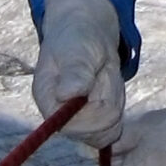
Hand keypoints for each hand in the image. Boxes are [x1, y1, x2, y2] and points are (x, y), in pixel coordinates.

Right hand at [31, 0, 124, 147]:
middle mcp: (59, 118)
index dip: (92, 113)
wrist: (87, 32)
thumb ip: (74, 72)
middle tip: (102, 72)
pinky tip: (109, 85)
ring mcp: (77, 123)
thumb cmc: (77, 38)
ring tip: (104, 75)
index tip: (99, 81)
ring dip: (114, 100)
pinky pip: (115, 126)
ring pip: (108, 129)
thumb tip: (66, 95)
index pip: (70, 127)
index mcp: (47, 100)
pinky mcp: (93, 122)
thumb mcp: (77, 49)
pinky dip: (118, 104)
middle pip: (94, 133)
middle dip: (107, 101)